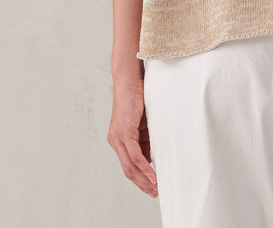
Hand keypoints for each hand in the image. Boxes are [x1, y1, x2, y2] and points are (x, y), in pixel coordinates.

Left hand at [107, 76, 157, 198]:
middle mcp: (116, 141)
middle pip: (128, 170)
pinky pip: (134, 156)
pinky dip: (144, 168)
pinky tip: (153, 176)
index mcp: (120, 139)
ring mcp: (118, 138)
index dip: (141, 178)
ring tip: (156, 188)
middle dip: (142, 184)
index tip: (153, 186)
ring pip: (131, 166)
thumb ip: (147, 137)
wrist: (130, 79)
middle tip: (155, 193)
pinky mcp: (124, 133)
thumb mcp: (144, 122)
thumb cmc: (138, 96)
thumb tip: (155, 154)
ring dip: (144, 179)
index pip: (129, 165)